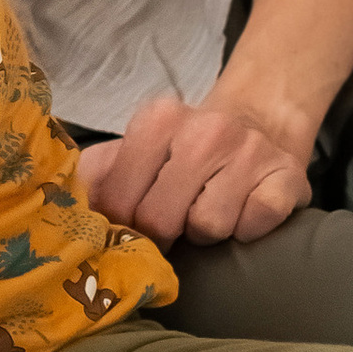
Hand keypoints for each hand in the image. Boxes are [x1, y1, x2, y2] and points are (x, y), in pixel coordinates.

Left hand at [77, 89, 311, 244]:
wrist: (260, 121)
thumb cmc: (185, 147)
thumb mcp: (137, 148)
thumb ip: (96, 174)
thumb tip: (65, 212)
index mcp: (158, 119)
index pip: (121, 199)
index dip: (123, 224)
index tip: (133, 225)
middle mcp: (205, 129)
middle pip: (161, 219)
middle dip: (164, 232)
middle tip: (175, 219)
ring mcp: (250, 152)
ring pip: (208, 227)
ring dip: (207, 230)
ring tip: (211, 206)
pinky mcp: (287, 177)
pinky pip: (252, 226)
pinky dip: (246, 230)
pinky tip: (244, 209)